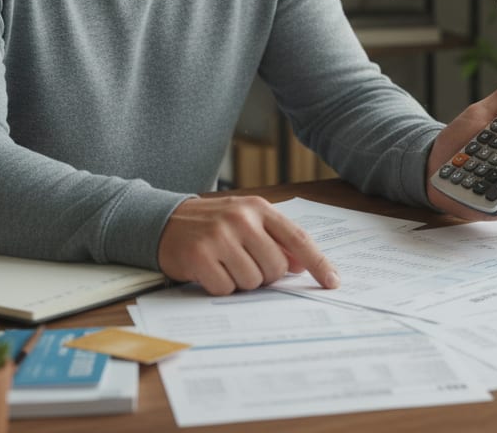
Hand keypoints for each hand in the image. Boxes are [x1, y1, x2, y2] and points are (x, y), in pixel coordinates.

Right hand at [157, 195, 338, 295]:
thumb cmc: (213, 224)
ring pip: (252, 281)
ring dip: (241, 282)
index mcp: (259, 208)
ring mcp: (219, 236)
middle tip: (245, 264)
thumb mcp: (247, 222)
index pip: (298, 239)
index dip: (319, 263)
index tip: (333, 282)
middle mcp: (241, 219)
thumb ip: (276, 240)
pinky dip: (220, 286)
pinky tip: (210, 271)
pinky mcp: (199, 256)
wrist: (164, 221)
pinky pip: (226, 288)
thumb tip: (302, 265)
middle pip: (275, 268)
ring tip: (225, 264)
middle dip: (264, 275)